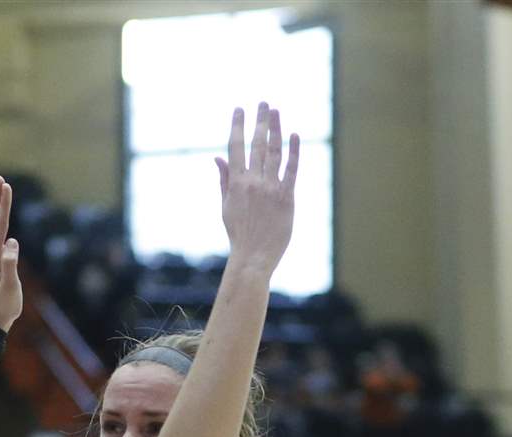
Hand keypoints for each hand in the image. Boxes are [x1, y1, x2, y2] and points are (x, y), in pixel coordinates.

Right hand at [215, 103, 299, 275]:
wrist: (253, 257)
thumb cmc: (239, 234)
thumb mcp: (226, 207)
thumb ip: (224, 180)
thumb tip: (217, 158)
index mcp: (236, 184)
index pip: (235, 148)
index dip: (237, 126)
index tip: (240, 109)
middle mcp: (253, 183)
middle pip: (257, 144)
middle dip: (259, 121)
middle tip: (263, 103)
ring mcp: (270, 189)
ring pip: (274, 152)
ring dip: (275, 129)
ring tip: (275, 112)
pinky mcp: (286, 197)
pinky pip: (291, 169)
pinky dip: (293, 151)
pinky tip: (294, 135)